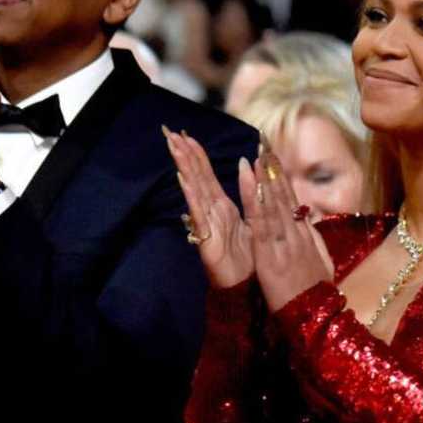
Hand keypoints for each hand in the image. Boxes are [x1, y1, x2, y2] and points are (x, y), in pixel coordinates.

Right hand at [164, 128, 254, 289]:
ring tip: (174, 147)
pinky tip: (184, 180)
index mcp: (222, 207)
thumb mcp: (251, 223)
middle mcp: (212, 212)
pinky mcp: (207, 240)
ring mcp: (207, 225)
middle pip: (196, 177)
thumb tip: (248, 177)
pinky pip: (199, 215)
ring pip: (195, 191)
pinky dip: (192, 196)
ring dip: (185, 168)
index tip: (185, 134)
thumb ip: (249, 202)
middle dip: (184, 154)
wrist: (245, 290)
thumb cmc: (248, 259)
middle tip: (170, 132)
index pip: (206, 175)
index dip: (197, 154)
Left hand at [243, 150, 332, 312]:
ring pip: (273, 203)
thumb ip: (313, 239)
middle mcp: (296, 233)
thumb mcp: (321, 261)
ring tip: (257, 154)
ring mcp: (284, 242)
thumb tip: (309, 219)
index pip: (293, 200)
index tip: (274, 157)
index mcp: (306, 235)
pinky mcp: (270, 254)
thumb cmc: (316, 293)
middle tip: (264, 143)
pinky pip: (261, 222)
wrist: (314, 316)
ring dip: (264, 177)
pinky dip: (255, 200)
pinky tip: (250, 182)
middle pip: (284, 195)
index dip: (282, 178)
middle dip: (273, 168)